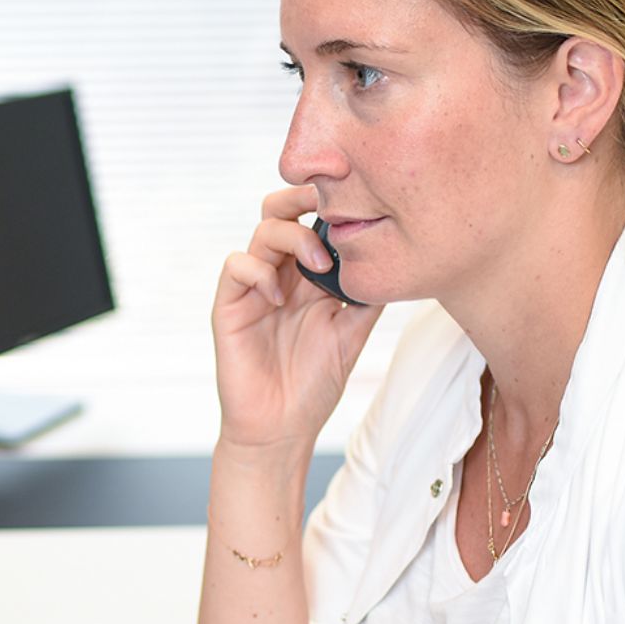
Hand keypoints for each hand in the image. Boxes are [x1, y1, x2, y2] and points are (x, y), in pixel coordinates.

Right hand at [214, 186, 383, 453]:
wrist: (282, 427)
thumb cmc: (314, 384)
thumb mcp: (354, 333)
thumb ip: (367, 296)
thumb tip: (395, 259)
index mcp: (307, 275)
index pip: (310, 220)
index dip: (327, 201)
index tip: (356, 196)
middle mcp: (279, 273)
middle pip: (279, 210)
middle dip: (301, 197)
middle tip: (330, 206)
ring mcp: (253, 287)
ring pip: (262, 232)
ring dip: (292, 237)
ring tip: (318, 267)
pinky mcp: (230, 306)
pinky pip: (235, 266)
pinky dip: (258, 270)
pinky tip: (278, 298)